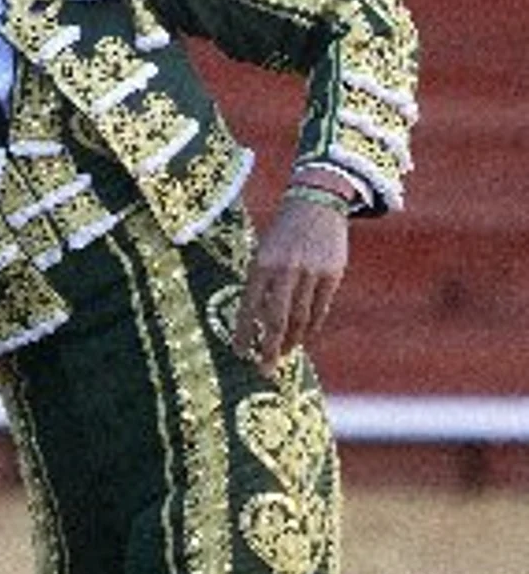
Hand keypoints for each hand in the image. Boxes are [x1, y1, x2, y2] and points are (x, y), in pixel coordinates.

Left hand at [234, 194, 348, 373]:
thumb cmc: (282, 235)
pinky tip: (303, 337)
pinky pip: (320, 308)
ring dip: (291, 340)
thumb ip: (260, 285)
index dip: (244, 333)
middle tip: (265, 369)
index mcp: (261, 265)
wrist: (316, 205)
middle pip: (276, 319)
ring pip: (300, 317)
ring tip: (284, 354)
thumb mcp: (263, 253)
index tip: (240, 353)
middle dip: (270, 347)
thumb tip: (257, 323)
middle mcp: (285, 270)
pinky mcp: (333, 273)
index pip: (249, 307)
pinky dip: (311, 326)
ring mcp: (311, 272)